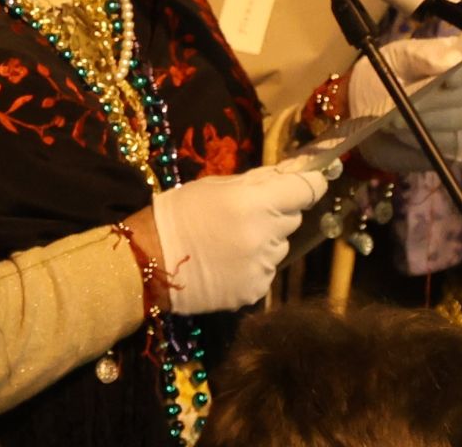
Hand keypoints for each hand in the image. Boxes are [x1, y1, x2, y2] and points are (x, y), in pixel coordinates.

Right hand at [146, 165, 329, 314]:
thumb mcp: (216, 186)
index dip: (310, 183)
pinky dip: (254, 265)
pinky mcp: (256, 291)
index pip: (307, 189)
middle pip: (292, 218)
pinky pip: (267, 271)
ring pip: (280, 247)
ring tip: (231, 243)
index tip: (309, 181)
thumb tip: (294, 171)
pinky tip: (228, 263)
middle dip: (277, 214)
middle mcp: (264, 236)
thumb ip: (258, 181)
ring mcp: (262, 267)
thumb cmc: (181, 213)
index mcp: (254, 202)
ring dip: (265, 241)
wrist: (151, 260)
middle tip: (246, 215)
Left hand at [350, 38, 461, 172]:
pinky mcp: (455, 146)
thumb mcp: (395, 57)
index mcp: (457, 60)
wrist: (366, 109)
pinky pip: (446, 144)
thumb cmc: (385, 75)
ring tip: (394, 117)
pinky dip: (419, 137)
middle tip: (402, 101)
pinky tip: (401, 131)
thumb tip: (453, 60)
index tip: (445, 79)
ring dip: (422, 119)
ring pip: (457, 121)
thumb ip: (421, 55)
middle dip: (433, 100)